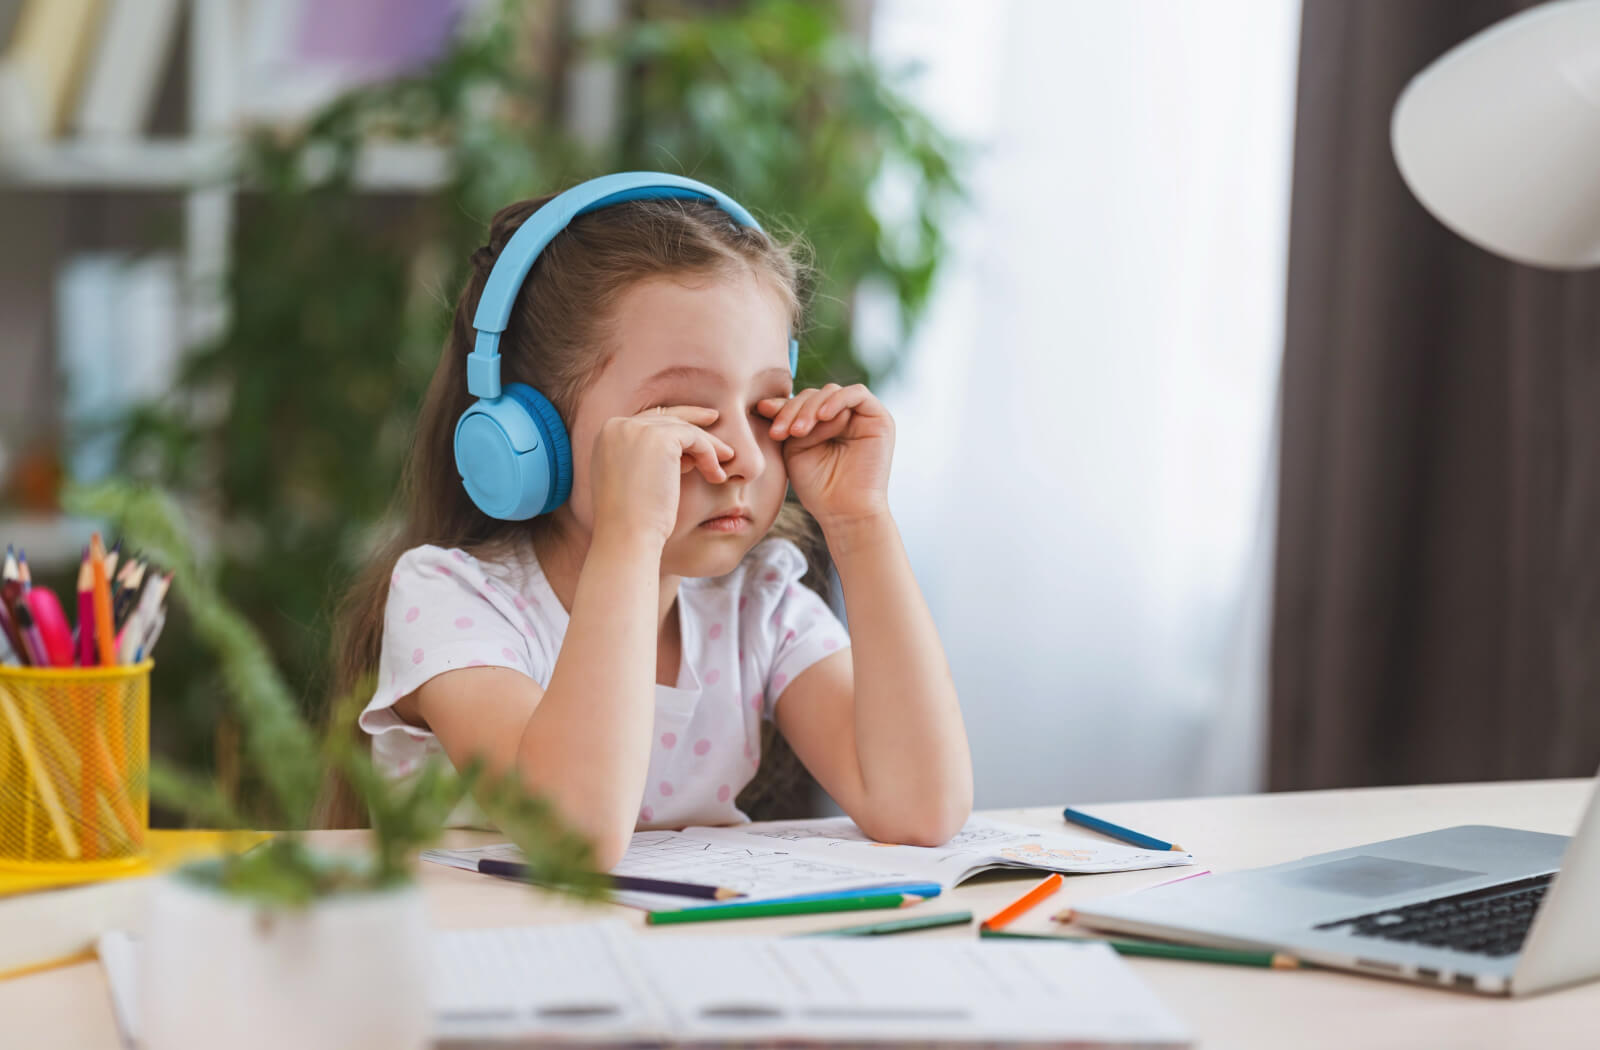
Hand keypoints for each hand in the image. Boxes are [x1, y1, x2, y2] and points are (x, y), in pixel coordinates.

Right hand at [589, 405, 734, 546]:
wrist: (626, 536)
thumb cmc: (632, 522)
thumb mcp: (634, 484)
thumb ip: (650, 463)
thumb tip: (684, 457)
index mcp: (607, 436)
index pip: (646, 422)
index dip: (673, 429)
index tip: (695, 436)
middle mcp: (618, 426)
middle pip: (665, 418)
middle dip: (693, 421)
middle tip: (715, 422)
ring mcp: (637, 429)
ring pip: (683, 428)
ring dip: (708, 446)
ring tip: (725, 464)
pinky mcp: (660, 437)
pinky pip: (694, 438)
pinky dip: (709, 454)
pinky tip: (717, 475)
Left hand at [757, 383, 894, 528]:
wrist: (845, 513)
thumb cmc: (818, 488)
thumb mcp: (793, 450)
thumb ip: (786, 424)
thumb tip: (765, 401)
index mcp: (822, 424)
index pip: (800, 402)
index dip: (782, 405)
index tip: (763, 412)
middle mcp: (842, 417)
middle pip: (814, 394)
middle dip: (793, 409)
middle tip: (780, 431)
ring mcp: (861, 417)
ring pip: (831, 391)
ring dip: (810, 408)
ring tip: (798, 432)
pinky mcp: (879, 418)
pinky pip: (857, 393)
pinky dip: (836, 401)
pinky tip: (821, 418)